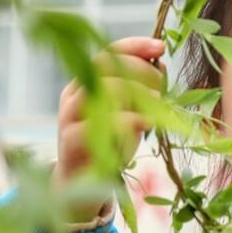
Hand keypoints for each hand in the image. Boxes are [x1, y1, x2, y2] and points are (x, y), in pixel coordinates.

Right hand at [52, 37, 164, 222]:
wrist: (81, 186)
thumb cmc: (107, 145)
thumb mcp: (126, 113)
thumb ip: (139, 90)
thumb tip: (160, 64)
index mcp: (85, 84)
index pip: (107, 53)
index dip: (134, 46)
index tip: (160, 47)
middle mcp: (74, 95)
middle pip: (104, 66)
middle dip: (139, 69)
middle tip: (162, 83)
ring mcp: (69, 117)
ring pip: (100, 90)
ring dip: (135, 91)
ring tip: (158, 101)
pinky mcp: (71, 142)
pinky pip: (101, 123)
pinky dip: (129, 120)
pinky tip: (148, 123)